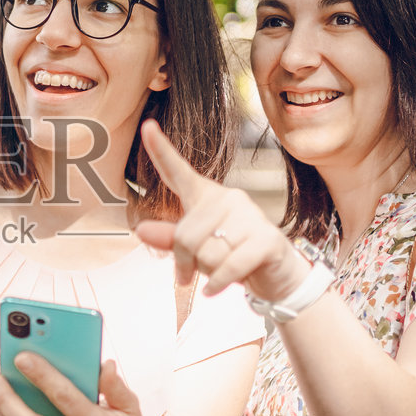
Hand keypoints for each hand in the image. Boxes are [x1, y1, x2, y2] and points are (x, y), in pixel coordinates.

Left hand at [133, 120, 307, 301]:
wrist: (275, 276)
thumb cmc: (230, 256)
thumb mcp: (196, 250)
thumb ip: (169, 240)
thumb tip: (140, 229)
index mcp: (206, 196)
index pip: (178, 173)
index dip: (161, 151)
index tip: (147, 126)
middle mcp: (229, 198)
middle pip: (186, 235)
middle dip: (187, 262)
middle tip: (199, 271)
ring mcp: (250, 216)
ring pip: (207, 253)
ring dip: (208, 273)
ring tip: (222, 272)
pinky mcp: (266, 239)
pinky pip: (227, 266)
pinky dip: (218, 283)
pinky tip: (215, 289)